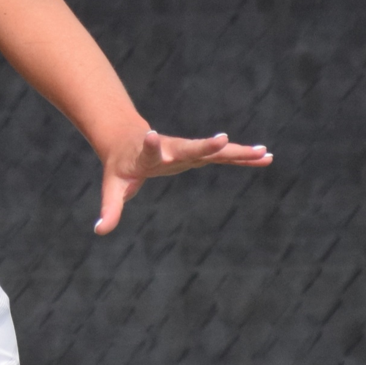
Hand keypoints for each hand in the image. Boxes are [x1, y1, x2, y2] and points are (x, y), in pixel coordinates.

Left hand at [94, 129, 270, 234]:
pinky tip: (266, 157)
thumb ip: (110, 208)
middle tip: (223, 139)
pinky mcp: (199, 153)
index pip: (149, 149)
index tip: (153, 134)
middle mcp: (171, 149)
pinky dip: (243, 157)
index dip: (150, 144)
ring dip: (238, 152)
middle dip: (206, 145)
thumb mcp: (112, 187)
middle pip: (189, 147)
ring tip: (263, 152)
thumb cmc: (120, 166)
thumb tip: (99, 230)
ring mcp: (188, 150)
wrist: (128, 138)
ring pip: (215, 151)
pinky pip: (224, 156)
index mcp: (147, 155)